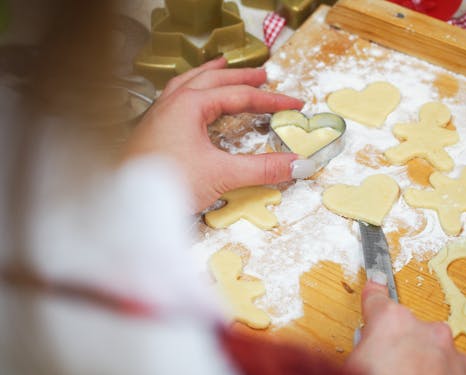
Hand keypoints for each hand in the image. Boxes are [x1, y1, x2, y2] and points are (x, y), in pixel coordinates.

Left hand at [125, 57, 306, 211]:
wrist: (124, 204)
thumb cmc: (165, 184)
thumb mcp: (221, 175)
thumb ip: (261, 169)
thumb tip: (297, 164)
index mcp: (189, 104)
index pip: (239, 95)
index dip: (271, 99)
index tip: (293, 103)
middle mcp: (172, 102)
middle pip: (213, 78)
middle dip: (241, 76)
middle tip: (263, 75)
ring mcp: (159, 114)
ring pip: (189, 82)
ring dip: (211, 74)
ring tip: (223, 66)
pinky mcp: (152, 130)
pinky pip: (174, 97)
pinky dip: (190, 90)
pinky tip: (191, 98)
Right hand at [344, 281, 465, 374]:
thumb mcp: (354, 363)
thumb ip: (361, 345)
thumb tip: (361, 347)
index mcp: (389, 320)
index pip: (376, 296)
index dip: (373, 290)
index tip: (376, 280)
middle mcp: (421, 327)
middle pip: (404, 325)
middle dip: (395, 340)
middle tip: (384, 363)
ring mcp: (446, 347)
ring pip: (428, 343)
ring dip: (419, 355)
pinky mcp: (464, 367)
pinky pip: (448, 361)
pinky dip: (439, 369)